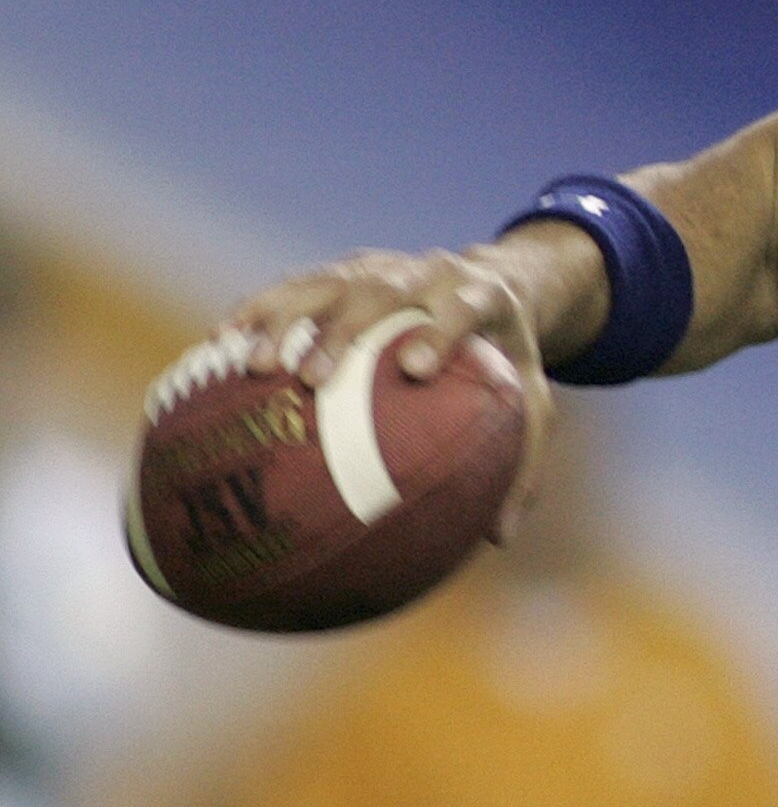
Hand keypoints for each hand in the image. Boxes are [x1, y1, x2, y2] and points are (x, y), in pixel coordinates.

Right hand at [222, 233, 592, 538]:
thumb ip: (523, 464)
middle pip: (381, 291)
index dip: (440, 330)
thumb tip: (499, 539)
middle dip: (343, 330)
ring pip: (328, 284)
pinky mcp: (342, 271)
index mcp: (482, 295)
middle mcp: (426, 273)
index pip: (463, 305)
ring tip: (252, 365)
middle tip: (313, 378)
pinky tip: (217, 346)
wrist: (495, 282)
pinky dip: (258, 312)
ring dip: (287, 319)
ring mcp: (379, 267)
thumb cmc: (509, 358)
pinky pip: (294, 287)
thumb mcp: (532, 403)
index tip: (415, 369)